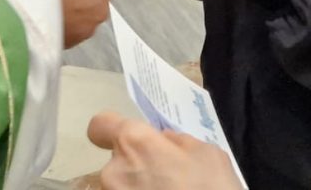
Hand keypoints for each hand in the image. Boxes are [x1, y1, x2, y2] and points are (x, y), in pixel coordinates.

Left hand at [88, 113, 240, 189]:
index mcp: (133, 142)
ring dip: (137, 189)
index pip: (100, 126)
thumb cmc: (210, 188)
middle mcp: (114, 171)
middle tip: (165, 179)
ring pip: (120, 187)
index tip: (131, 142)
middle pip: (116, 162)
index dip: (112, 131)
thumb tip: (164, 141)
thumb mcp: (206, 153)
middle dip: (136, 167)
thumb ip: (177, 141)